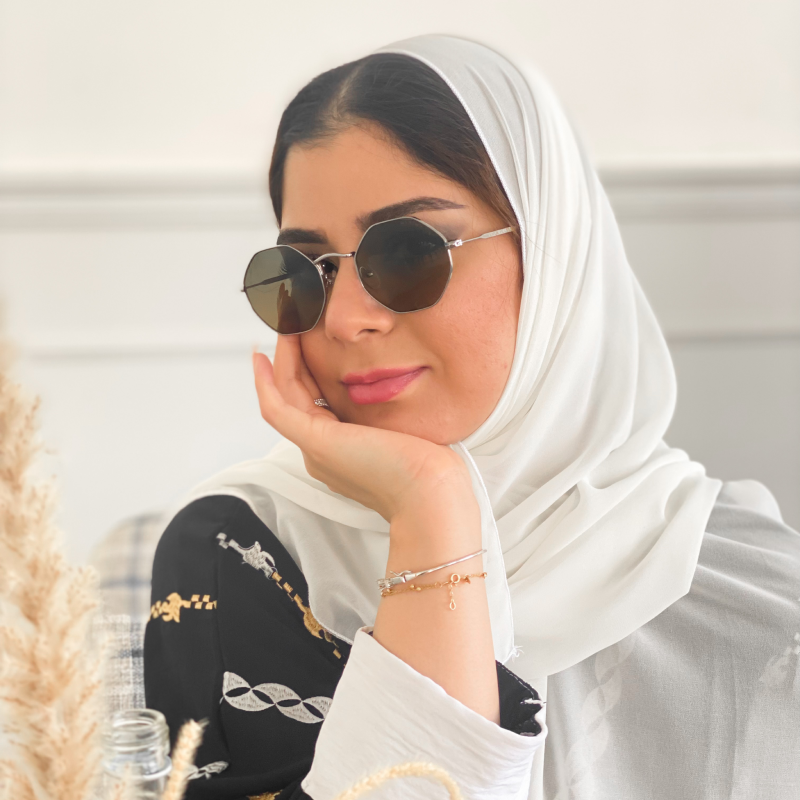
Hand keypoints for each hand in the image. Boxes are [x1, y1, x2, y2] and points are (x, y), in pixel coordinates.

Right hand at [253, 336, 476, 526]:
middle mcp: (321, 454)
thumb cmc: (428, 469)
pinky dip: (264, 382)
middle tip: (290, 326)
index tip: (306, 346)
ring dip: (278, 362)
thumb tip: (393, 387)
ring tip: (283, 328)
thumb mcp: (404, 431)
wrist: (429, 494)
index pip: (312, 406)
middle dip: (289, 361)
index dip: (305, 374)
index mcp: (340, 454)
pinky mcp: (315, 442)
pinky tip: (262, 358)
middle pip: (293, 400)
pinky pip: (276, 408)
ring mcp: (315, 450)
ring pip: (282, 399)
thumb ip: (389, 414)